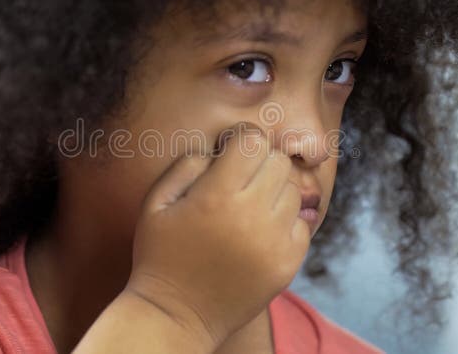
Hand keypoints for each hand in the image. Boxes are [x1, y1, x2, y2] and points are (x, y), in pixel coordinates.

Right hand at [124, 121, 310, 349]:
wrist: (176, 315)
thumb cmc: (160, 253)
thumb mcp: (156, 202)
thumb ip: (188, 164)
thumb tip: (224, 147)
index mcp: (216, 196)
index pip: (253, 141)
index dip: (240, 141)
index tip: (228, 154)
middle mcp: (251, 216)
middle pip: (278, 162)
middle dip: (258, 164)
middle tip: (237, 183)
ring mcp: (274, 242)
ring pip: (293, 191)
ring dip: (272, 193)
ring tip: (246, 212)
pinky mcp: (288, 264)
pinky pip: (301, 223)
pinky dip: (283, 223)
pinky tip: (257, 234)